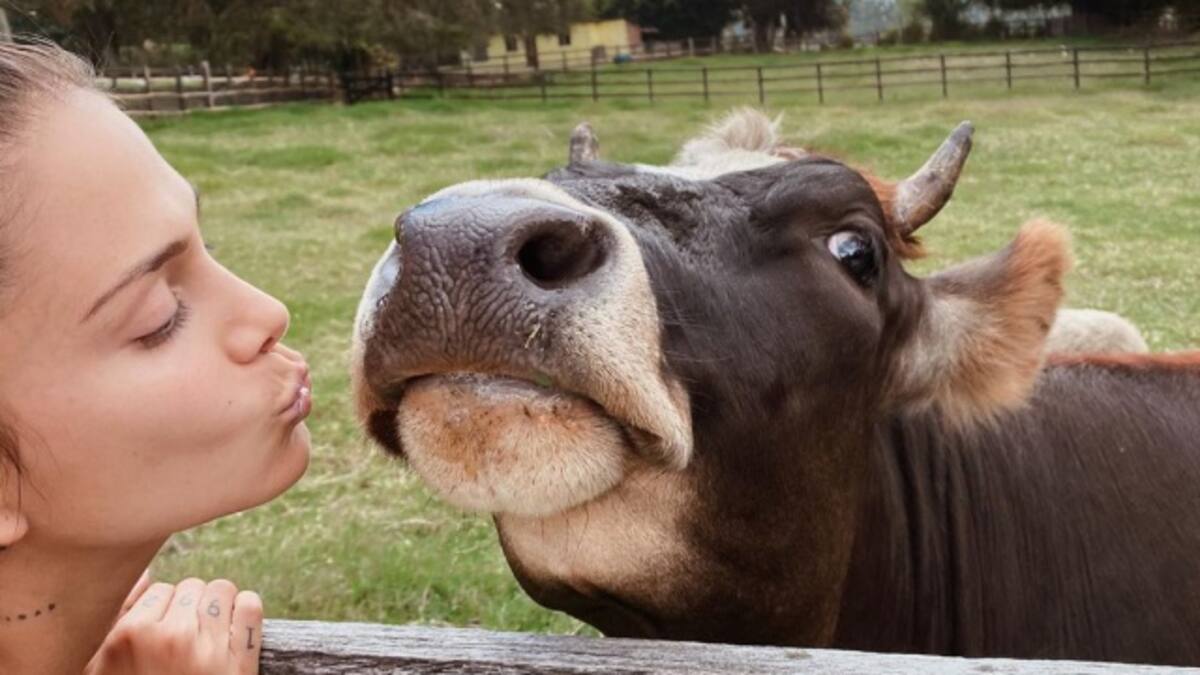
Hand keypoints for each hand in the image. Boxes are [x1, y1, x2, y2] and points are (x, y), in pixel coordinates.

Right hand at [85, 577, 262, 674]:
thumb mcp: (103, 667)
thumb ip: (118, 620)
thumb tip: (145, 576)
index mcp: (130, 636)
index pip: (160, 589)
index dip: (163, 609)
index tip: (163, 629)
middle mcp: (171, 636)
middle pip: (192, 587)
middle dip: (191, 607)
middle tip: (187, 634)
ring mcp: (209, 648)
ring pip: (222, 590)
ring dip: (218, 606)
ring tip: (210, 630)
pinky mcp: (241, 660)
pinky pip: (251, 607)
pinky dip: (246, 610)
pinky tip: (235, 627)